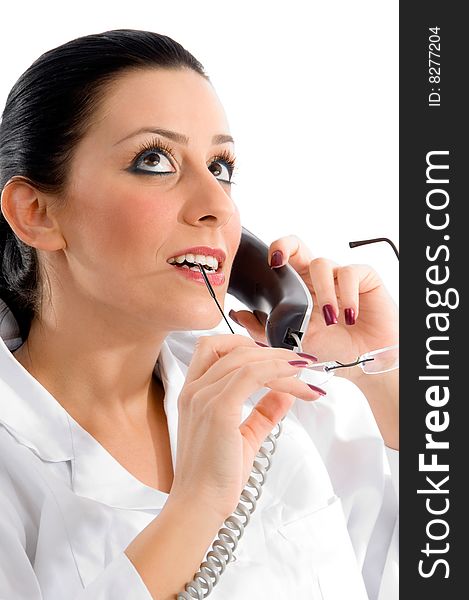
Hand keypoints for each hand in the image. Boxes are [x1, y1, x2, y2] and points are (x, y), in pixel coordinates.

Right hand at [169, 334, 321, 519]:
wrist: (200, 506)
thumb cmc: (215, 476)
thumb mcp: (244, 437)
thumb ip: (263, 413)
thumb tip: (285, 394)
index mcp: (193, 392)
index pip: (214, 348)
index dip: (246, 345)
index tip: (276, 357)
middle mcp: (194, 389)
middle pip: (232, 347)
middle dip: (268, 350)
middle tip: (298, 362)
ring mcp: (203, 397)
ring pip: (246, 359)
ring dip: (281, 362)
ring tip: (305, 373)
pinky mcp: (218, 409)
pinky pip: (252, 374)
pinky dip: (277, 370)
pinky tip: (296, 379)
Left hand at [228, 234, 397, 368]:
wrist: (364, 363)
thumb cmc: (331, 350)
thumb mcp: (292, 343)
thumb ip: (263, 329)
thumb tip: (236, 313)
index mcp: (298, 288)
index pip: (283, 259)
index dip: (274, 251)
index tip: (269, 262)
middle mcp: (316, 278)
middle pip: (298, 246)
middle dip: (285, 247)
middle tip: (278, 263)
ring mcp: (339, 277)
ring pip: (322, 263)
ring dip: (323, 293)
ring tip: (331, 319)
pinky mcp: (364, 278)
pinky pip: (350, 273)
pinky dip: (347, 295)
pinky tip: (349, 315)